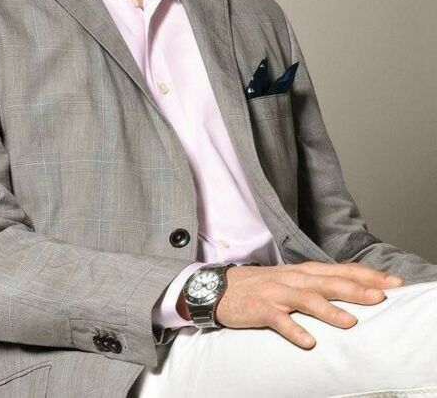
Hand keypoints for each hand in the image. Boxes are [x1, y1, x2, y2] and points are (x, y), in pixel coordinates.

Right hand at [214, 261, 403, 348]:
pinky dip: (293, 330)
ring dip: (329, 310)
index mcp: (302, 271)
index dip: (366, 274)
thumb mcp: (290, 279)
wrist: (218, 287)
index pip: (340, 269)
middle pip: (328, 281)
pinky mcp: (260, 309)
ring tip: (351, 322)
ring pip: (306, 299)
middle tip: (381, 297)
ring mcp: (276, 293)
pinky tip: (308, 341)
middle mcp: (292, 278)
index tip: (393, 281)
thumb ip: (316, 283)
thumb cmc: (259, 286)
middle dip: (356, 288)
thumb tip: (349, 288)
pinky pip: (278, 320)